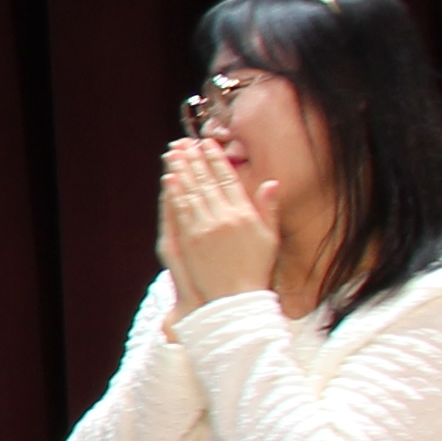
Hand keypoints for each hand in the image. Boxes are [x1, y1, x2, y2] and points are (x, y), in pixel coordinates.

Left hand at [161, 138, 281, 316]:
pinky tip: (169, 179)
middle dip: (195, 159)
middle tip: (185, 142)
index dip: (217, 159)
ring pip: (191, 192)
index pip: (228, 179)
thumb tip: (272, 182)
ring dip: (182, 171)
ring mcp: (205, 228)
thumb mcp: (271, 237)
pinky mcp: (190, 240)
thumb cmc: (257, 268)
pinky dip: (174, 193)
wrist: (237, 298)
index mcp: (245, 214)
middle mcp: (224, 217)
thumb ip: (269, 208)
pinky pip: (180, 211)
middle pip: (206, 181)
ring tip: (174, 154)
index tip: (208, 143)